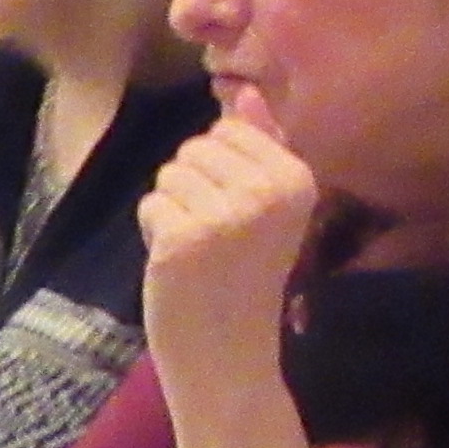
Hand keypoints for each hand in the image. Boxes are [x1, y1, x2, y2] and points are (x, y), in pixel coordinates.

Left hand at [139, 117, 323, 390]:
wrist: (230, 355)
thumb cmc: (246, 279)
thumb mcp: (270, 210)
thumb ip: (261, 148)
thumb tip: (245, 92)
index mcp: (297, 179)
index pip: (230, 130)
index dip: (220, 171)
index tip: (240, 217)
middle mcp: (266, 193)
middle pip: (195, 148)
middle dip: (194, 189)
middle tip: (216, 240)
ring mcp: (225, 216)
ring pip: (169, 175)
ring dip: (174, 211)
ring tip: (199, 252)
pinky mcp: (183, 238)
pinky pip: (151, 204)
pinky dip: (155, 234)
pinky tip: (179, 265)